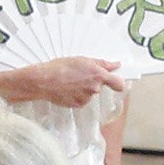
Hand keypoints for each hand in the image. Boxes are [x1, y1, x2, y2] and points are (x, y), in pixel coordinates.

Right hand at [2, 56, 122, 111]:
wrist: (44, 81)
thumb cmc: (59, 67)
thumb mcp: (82, 59)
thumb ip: (102, 63)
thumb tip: (115, 65)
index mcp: (98, 75)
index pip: (119, 83)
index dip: (119, 82)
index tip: (119, 80)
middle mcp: (95, 88)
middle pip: (100, 86)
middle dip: (93, 81)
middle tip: (80, 75)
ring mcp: (87, 98)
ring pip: (90, 93)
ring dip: (83, 87)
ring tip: (70, 81)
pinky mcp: (78, 104)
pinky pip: (81, 99)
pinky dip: (76, 94)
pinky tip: (67, 88)